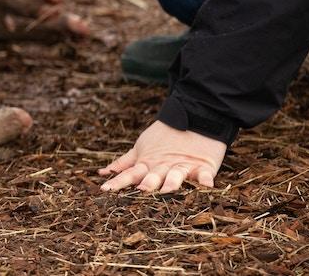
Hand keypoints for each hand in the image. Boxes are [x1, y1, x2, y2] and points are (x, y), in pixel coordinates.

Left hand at [99, 120, 226, 191]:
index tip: (105, 190)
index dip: (118, 182)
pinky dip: (206, 179)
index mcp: (148, 163)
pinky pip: (205, 174)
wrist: (194, 118)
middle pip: (154, 176)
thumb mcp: (141, 149)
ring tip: (168, 189)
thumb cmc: (164, 136)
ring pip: (176, 175)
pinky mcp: (203, 166)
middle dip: (148, 183)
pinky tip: (206, 186)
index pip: (130, 174)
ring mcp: (183, 166)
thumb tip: (102, 173)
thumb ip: (124, 163)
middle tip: (141, 190)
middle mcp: (163, 166)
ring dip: (172, 182)